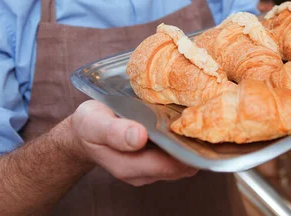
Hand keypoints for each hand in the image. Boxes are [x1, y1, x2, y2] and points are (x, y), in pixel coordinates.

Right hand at [68, 100, 197, 185]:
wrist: (84, 131)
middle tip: (206, 120)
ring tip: (202, 119)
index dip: (186, 151)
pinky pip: (178, 152)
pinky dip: (186, 140)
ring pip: (183, 160)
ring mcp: (152, 166)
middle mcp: (144, 172)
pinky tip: (190, 122)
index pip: (168, 165)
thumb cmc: (89, 126)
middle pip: (181, 165)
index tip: (198, 131)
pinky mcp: (157, 158)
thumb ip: (114, 132)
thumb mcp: (94, 124)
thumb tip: (139, 137)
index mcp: (129, 166)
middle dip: (195, 146)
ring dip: (193, 143)